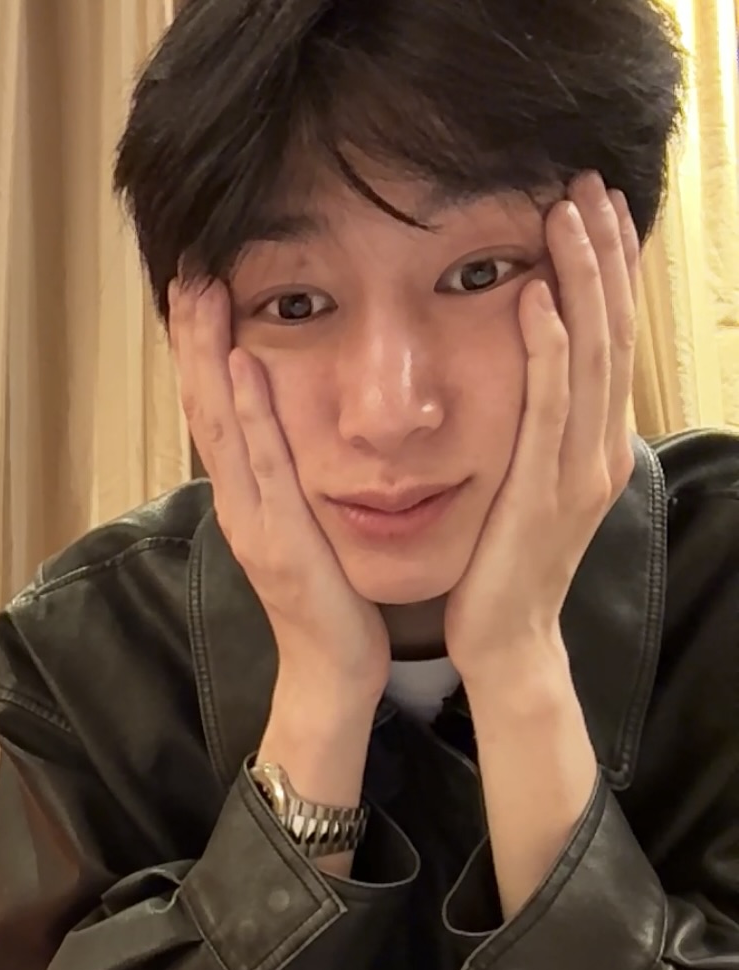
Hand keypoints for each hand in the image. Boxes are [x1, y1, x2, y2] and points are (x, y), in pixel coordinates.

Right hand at [169, 278, 390, 705]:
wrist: (331, 673)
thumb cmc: (329, 604)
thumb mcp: (307, 528)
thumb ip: (293, 482)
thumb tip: (294, 434)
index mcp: (246, 497)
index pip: (215, 411)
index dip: (204, 350)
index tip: (199, 289)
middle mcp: (238, 502)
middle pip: (204, 406)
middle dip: (195, 337)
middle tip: (186, 270)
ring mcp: (253, 519)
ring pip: (221, 426)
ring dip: (210, 357)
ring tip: (202, 294)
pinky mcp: (279, 540)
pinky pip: (263, 466)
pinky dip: (249, 415)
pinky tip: (243, 367)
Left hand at [444, 174, 641, 689]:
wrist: (506, 639)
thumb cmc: (505, 564)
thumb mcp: (529, 485)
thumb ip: (539, 432)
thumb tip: (533, 376)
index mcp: (596, 443)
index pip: (610, 338)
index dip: (609, 270)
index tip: (596, 207)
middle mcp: (599, 448)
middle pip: (611, 331)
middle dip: (602, 253)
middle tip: (588, 183)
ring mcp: (578, 469)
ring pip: (589, 355)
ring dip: (579, 278)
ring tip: (566, 213)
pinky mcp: (543, 490)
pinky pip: (548, 406)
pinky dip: (546, 346)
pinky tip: (533, 296)